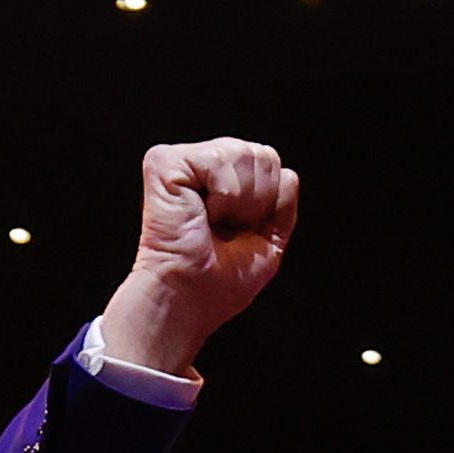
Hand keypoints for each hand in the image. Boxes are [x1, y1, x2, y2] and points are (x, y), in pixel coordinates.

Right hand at [108, 137, 299, 374]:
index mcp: (224, 181)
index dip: (269, 203)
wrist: (190, 298)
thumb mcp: (269, 240)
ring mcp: (183, 161)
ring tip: (212, 222)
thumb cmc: (220, 280)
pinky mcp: (165, 162)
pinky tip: (201, 214)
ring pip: (246, 154)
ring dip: (240, 201)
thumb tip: (289, 173)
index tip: (242, 231)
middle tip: (226, 227)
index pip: (272, 163)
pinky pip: (220, 160)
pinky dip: (222, 195)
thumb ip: (282, 203)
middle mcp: (204, 165)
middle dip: (258, 200)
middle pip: (265, 155)